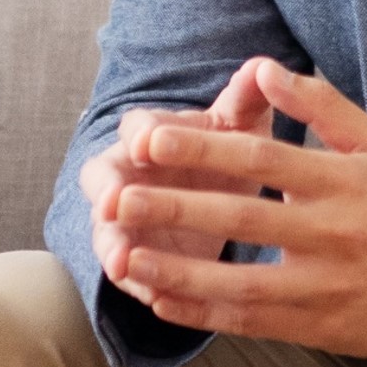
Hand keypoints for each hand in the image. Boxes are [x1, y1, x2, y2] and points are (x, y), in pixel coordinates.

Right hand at [79, 61, 265, 274]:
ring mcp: (126, 219)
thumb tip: (262, 68)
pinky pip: (130, 273)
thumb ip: (247, 100)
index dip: (141, 135)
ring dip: (112, 246)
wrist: (222, 193)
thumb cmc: (229, 149)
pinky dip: (137, 284)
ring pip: (108, 231)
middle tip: (113, 205)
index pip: (137, 127)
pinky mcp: (136, 258)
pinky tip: (150, 299)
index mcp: (152, 134)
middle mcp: (128, 174)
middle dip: (107, 193)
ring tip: (120, 264)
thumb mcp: (242, 126)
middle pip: (104, 179)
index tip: (148, 143)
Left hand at [93, 58, 366, 356]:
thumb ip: (320, 105)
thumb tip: (262, 67)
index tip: (151, 138)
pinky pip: (253, 324)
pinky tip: (160, 303)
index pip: (264, 158)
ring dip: (179, 272)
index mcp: (343, 181)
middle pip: (245, 218)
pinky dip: (204, 315)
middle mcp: (335, 233)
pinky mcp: (322, 328)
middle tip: (121, 197)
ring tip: (126, 257)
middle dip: (178, 207)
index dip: (205, 148)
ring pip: (242, 283)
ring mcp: (328, 286)